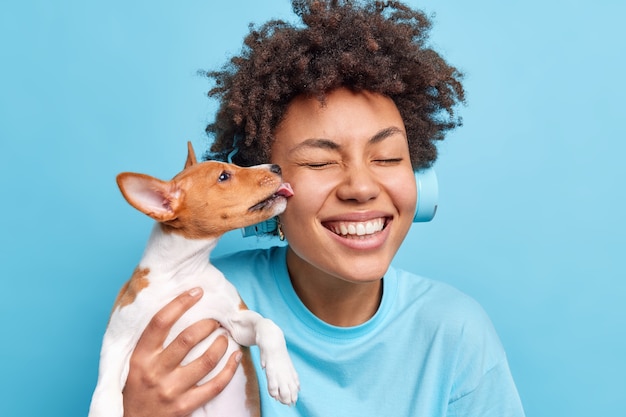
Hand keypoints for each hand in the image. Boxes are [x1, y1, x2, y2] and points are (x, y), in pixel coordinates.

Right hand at [122, 288, 241, 416]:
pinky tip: (235, 358)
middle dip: (208, 324)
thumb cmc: (136, 388)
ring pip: (206, 360)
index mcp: (140, 357)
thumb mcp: (134, 363)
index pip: (160, 322)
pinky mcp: (185, 406)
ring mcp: (171, 390)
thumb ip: (150, 341)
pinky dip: (229, 369)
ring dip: (221, 344)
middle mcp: (155, 372)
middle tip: (215, 320)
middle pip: (188, 339)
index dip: (180, 302)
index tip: (197, 291)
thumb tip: (173, 308)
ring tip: (225, 337)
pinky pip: (215, 385)